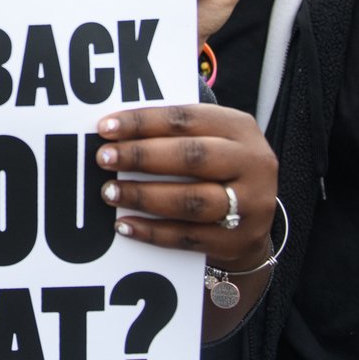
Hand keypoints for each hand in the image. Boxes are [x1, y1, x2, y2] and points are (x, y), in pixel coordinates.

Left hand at [95, 104, 277, 271]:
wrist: (254, 218)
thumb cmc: (217, 168)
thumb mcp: (210, 140)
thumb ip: (174, 134)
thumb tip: (114, 133)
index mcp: (239, 128)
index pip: (186, 119)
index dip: (143, 122)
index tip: (105, 127)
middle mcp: (252, 163)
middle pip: (192, 157)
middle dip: (141, 156)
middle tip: (104, 158)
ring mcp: (250, 205)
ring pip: (191, 200)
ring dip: (144, 196)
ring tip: (110, 192)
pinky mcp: (239, 240)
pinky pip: (188, 237)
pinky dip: (152, 232)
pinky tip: (125, 225)